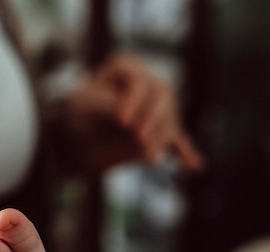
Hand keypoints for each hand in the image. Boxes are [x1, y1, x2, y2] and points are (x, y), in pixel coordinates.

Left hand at [59, 54, 203, 172]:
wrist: (75, 138)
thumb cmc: (77, 113)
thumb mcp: (87, 106)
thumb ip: (112, 111)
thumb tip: (139, 132)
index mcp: (127, 68)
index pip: (140, 81)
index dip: (134, 101)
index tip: (122, 122)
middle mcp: (147, 85)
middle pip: (163, 98)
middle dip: (154, 120)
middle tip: (140, 141)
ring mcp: (156, 109)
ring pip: (169, 120)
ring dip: (162, 139)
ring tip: (150, 159)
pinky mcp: (159, 132)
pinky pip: (177, 141)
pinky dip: (185, 152)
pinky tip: (194, 165)